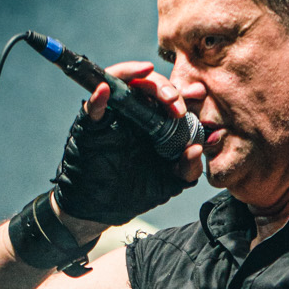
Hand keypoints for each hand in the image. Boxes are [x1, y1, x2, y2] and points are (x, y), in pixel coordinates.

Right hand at [49, 62, 201, 228]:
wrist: (105, 210)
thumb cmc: (136, 191)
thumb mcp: (170, 182)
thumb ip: (188, 167)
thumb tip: (196, 148)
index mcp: (156, 122)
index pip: (170, 96)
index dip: (184, 91)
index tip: (198, 93)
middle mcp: (134, 113)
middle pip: (149, 84)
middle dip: (165, 88)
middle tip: (176, 105)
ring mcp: (112, 116)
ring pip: (121, 82)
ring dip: (138, 79)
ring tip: (155, 90)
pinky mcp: (91, 126)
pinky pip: (92, 107)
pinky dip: (98, 96)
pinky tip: (104, 89)